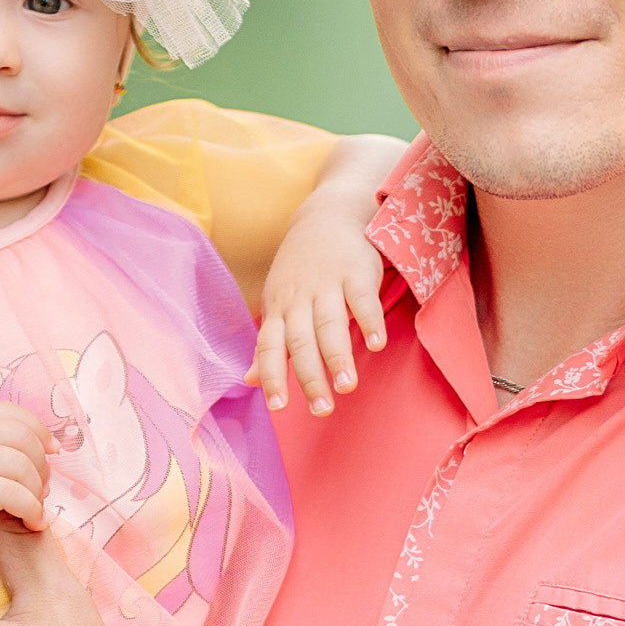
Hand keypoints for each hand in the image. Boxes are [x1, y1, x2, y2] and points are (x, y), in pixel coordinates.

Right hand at [0, 408, 48, 562]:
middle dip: (42, 464)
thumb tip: (38, 455)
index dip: (39, 429)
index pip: (11, 412)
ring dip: (38, 491)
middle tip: (41, 488)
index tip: (50, 451)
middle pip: (24, 437)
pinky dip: (32, 510)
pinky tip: (32, 522)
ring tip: (35, 508)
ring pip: (23, 466)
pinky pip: (15, 495)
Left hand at [255, 202, 389, 417]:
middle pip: (301, 341)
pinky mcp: (355, 270)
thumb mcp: (278, 303)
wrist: (327, 216)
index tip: (278, 407)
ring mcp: (327, 283)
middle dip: (310, 377)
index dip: (272, 376)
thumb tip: (248, 381)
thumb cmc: (301, 269)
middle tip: (321, 409)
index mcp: (278, 309)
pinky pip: (362, 298)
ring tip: (346, 387)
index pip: (269, 346)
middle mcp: (299, 298)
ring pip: (330, 323)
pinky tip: (376, 344)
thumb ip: (268, 345)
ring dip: (338, 356)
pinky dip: (369, 320)